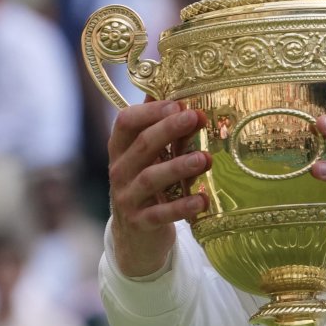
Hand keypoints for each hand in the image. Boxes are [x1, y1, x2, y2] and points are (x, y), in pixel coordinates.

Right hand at [107, 100, 210, 277]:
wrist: (136, 238)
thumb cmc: (149, 186)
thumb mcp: (149, 156)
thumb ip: (157, 126)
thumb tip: (174, 86)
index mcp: (121, 149)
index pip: (125, 122)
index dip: (150, 111)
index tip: (178, 103)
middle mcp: (120, 171)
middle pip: (141, 146)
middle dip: (168, 130)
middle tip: (196, 117)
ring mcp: (127, 198)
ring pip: (149, 178)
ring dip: (178, 167)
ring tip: (205, 159)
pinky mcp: (140, 223)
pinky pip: (160, 214)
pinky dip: (181, 207)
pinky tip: (202, 200)